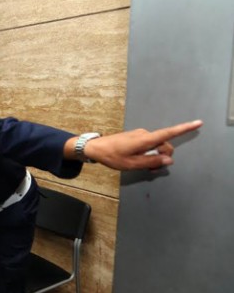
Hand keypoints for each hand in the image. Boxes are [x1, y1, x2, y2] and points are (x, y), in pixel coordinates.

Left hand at [79, 120, 202, 169]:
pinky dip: (149, 153)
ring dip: (155, 156)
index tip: (198, 123)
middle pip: (164, 145)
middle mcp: (145, 134)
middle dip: (163, 157)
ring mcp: (140, 134)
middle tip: (151, 169)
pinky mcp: (136, 136)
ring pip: (157, 146)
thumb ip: (152, 162)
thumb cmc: (112, 156)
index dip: (184, 128)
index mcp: (145, 139)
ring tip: (142, 166)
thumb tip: (169, 160)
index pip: (169, 133)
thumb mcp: (132, 164)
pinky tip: (139, 160)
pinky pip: (149, 145)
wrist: (95, 148)